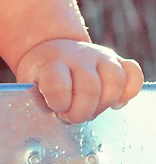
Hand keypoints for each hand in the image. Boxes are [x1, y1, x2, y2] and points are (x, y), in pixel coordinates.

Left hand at [16, 36, 143, 120]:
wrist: (51, 49)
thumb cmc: (42, 76)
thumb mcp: (30, 86)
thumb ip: (41, 101)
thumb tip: (59, 110)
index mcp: (53, 63)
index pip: (59, 86)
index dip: (59, 104)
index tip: (56, 108)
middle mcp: (80, 56)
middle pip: (90, 88)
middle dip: (81, 112)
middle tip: (71, 114)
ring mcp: (101, 57)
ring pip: (115, 80)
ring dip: (104, 103)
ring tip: (91, 108)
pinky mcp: (117, 61)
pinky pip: (134, 74)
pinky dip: (129, 92)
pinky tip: (115, 102)